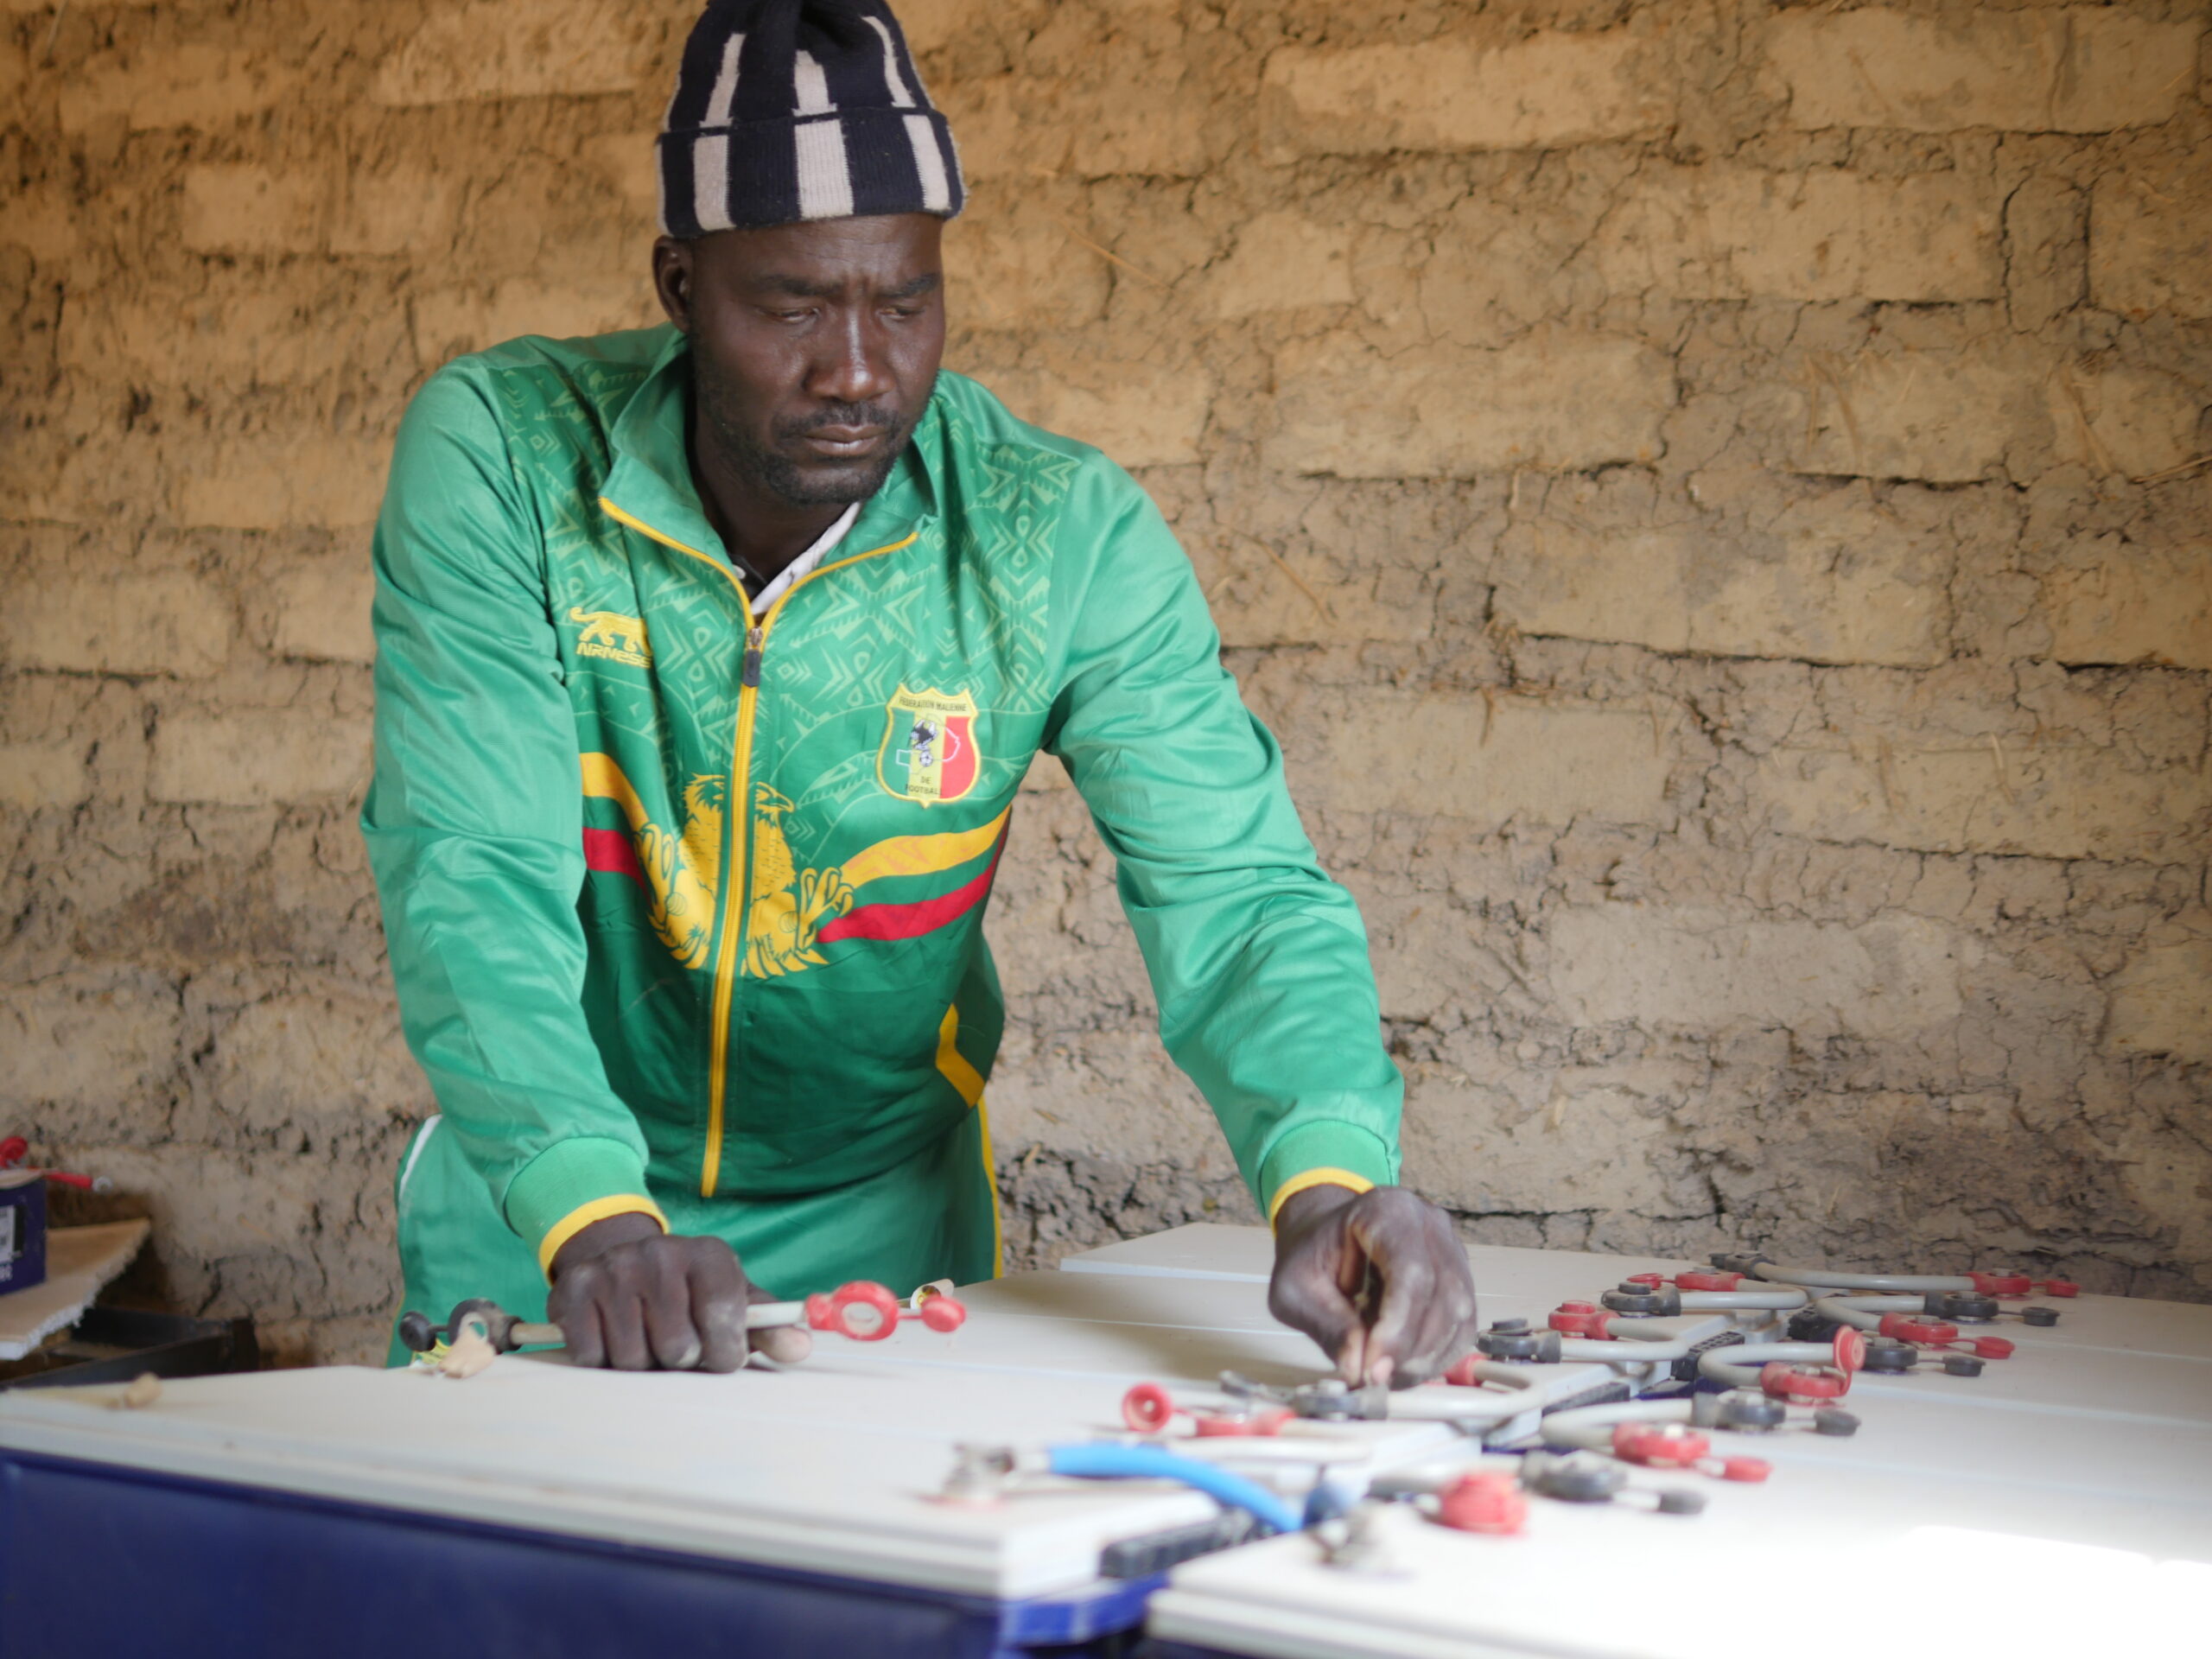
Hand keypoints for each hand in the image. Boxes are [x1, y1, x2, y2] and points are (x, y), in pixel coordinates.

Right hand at [546, 1213, 812, 1371]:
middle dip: (679, 1360)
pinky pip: (591, 1356)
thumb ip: (767, 1328)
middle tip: (675, 1344)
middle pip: (677, 1347)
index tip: (721, 1356)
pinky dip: (601, 1360)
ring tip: (645, 1339)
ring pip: (632, 1358)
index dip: (725, 1352)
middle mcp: (659, 1253)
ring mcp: (612, 1270)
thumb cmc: (689, 1292)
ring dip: (641, 1364)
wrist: (621, 1258)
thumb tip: (800, 1350)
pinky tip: (610, 1337)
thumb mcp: (733, 1300)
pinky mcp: (571, 1291)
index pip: (723, 1316)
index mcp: (708, 1254)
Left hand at [1267, 1185, 1477, 1388]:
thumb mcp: (1294, 1288)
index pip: (1411, 1271)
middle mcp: (1430, 1224)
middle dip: (1409, 1349)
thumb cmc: (1311, 1256)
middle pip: (1442, 1295)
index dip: (1398, 1327)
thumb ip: (1326, 1325)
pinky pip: (1461, 1325)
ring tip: (1383, 1374)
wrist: (1326, 1238)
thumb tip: (1358, 1369)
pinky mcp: (1459, 1279)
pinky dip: (1435, 1355)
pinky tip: (1402, 1366)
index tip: (1374, 1369)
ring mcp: (1451, 1250)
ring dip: (1423, 1357)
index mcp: (1388, 1211)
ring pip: (1458, 1314)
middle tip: (1374, 1379)